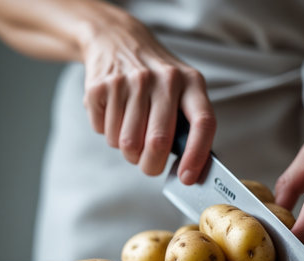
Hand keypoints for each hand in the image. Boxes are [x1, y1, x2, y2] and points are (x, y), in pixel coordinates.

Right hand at [80, 6, 215, 183]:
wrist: (116, 39)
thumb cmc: (157, 77)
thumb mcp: (183, 90)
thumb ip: (189, 126)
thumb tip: (190, 170)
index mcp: (191, 82)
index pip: (202, 123)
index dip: (196, 156)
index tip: (186, 178)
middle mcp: (163, 79)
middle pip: (158, 142)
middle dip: (152, 165)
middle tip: (149, 165)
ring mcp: (130, 80)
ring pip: (126, 144)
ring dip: (128, 150)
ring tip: (132, 130)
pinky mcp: (101, 86)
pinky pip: (104, 132)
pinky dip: (109, 134)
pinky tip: (116, 115)